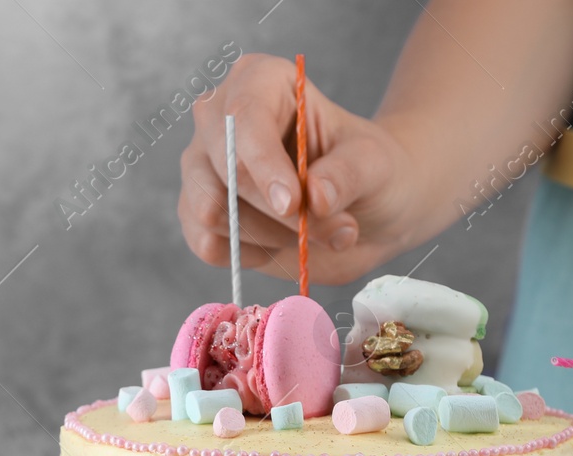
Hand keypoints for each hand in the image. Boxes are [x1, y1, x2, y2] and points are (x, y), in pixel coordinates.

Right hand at [178, 54, 420, 286]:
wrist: (362, 206)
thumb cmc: (366, 169)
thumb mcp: (374, 163)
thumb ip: (347, 175)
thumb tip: (315, 198)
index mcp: (260, 81)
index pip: (243, 118)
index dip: (263, 165)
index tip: (293, 205)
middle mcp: (219, 119)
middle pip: (223, 169)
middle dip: (276, 213)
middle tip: (333, 231)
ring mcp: (203, 167)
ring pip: (210, 211)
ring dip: (268, 236)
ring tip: (311, 233)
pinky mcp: (198, 213)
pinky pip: (207, 244)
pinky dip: (249, 256)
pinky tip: (281, 245)